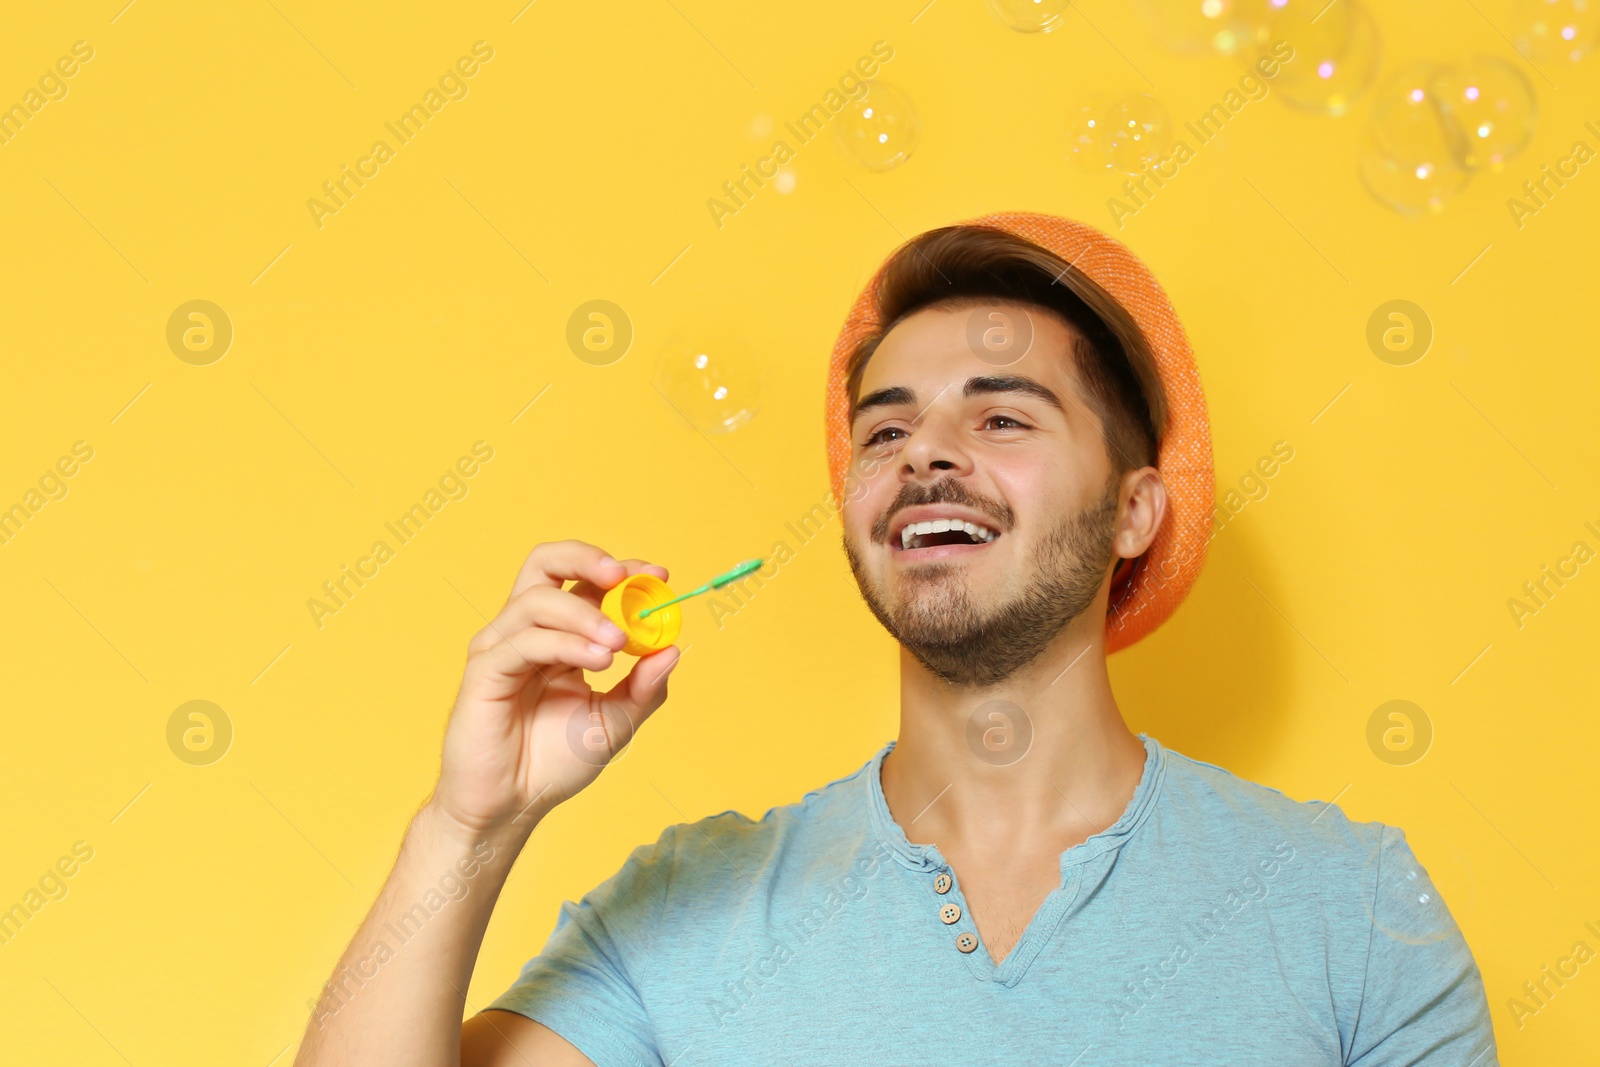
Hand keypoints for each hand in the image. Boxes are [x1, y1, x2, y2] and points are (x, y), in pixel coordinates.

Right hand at [431, 540, 679, 839]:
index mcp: (560, 635)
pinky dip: (565, 643)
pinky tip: (596, 661)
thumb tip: (673, 650)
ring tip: (616, 644)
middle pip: (546, 563)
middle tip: (623, 577)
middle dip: (586, 558)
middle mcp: (528, 631)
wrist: (512, 805)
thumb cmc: (553, 762)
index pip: (585, 581)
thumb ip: (645, 688)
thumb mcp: (616, 722)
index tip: (659, 575)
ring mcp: (502, 646)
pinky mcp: (484, 669)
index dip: (622, 571)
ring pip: (538, 599)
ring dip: (585, 614)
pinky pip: (525, 641)